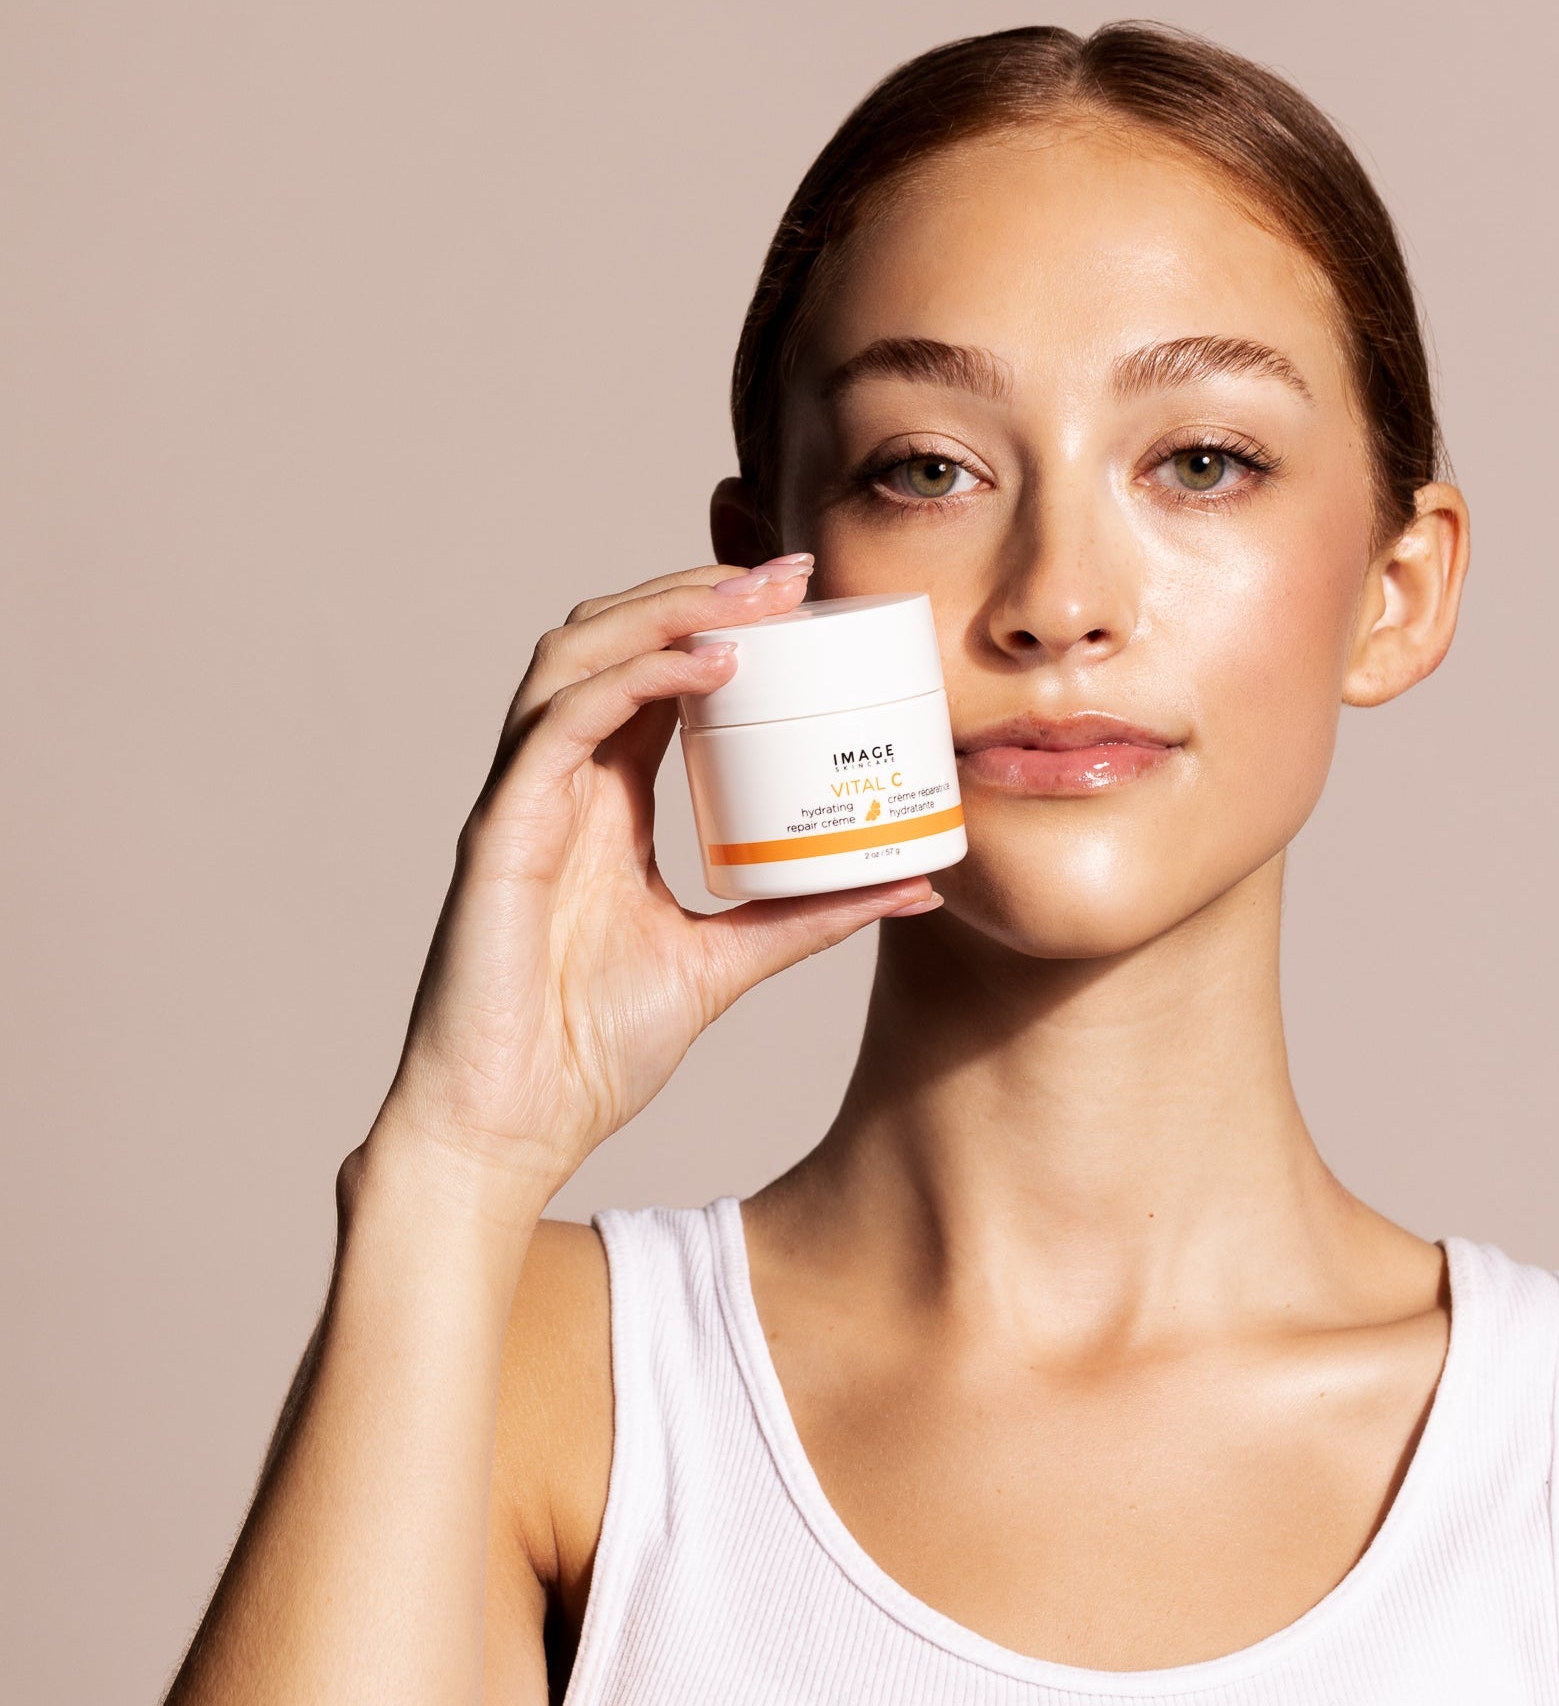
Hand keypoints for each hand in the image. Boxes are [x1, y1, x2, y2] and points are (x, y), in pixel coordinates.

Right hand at [368, 556, 939, 1205]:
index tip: (804, 599)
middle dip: (697, 593)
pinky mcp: (499, 830)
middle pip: (613, 641)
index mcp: (605, 806)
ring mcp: (524, 800)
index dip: (718, 624)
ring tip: (751, 598)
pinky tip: (705, 665)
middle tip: (791, 577)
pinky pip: (560, 724)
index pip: (656, 679)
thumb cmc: (591, 1051)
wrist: (512, 1128)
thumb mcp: (729, 965)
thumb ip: (809, 917)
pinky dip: (633, 680)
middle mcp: (561, 785)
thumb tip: (912, 880)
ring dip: (663, 611)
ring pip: (577, 656)